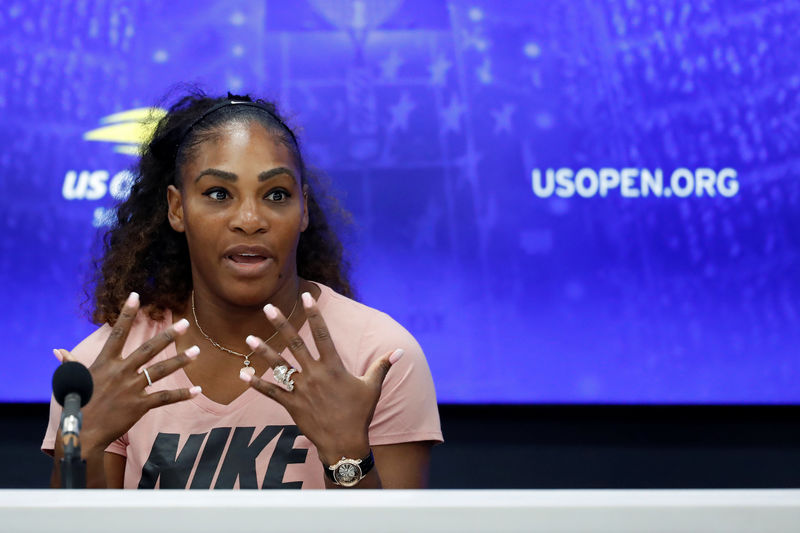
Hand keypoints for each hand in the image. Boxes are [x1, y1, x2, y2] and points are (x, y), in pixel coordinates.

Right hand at [53, 292, 200, 451]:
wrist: (81, 433)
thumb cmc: (77, 406)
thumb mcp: (72, 380)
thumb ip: (70, 363)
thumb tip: (58, 351)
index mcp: (105, 363)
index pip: (118, 333)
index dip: (126, 313)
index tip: (136, 296)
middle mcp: (120, 372)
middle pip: (148, 349)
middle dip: (168, 335)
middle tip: (186, 323)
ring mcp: (131, 388)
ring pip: (160, 371)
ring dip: (180, 360)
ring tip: (197, 351)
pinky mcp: (139, 405)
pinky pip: (164, 397)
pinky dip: (182, 395)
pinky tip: (197, 390)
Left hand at [239, 291, 403, 464]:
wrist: (345, 443)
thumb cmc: (360, 414)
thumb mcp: (372, 387)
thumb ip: (382, 366)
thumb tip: (399, 351)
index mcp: (334, 366)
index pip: (322, 333)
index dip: (314, 314)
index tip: (306, 296)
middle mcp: (315, 374)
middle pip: (294, 343)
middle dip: (280, 324)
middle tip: (268, 307)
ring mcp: (301, 390)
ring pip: (279, 366)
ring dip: (263, 351)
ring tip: (249, 337)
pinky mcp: (292, 405)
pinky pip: (271, 392)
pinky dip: (256, 383)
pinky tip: (243, 374)